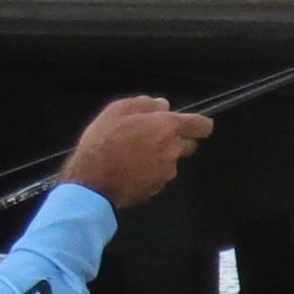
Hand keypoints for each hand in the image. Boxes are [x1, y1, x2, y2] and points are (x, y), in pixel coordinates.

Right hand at [58, 97, 214, 209]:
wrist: (92, 182)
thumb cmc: (103, 140)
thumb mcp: (117, 110)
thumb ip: (144, 104)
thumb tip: (162, 105)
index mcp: (168, 128)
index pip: (201, 125)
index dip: (200, 123)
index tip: (194, 123)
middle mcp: (173, 151)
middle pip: (189, 144)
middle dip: (178, 139)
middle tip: (154, 136)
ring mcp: (166, 173)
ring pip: (173, 161)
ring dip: (162, 156)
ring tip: (136, 154)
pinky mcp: (157, 189)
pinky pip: (160, 176)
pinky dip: (151, 171)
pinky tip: (132, 169)